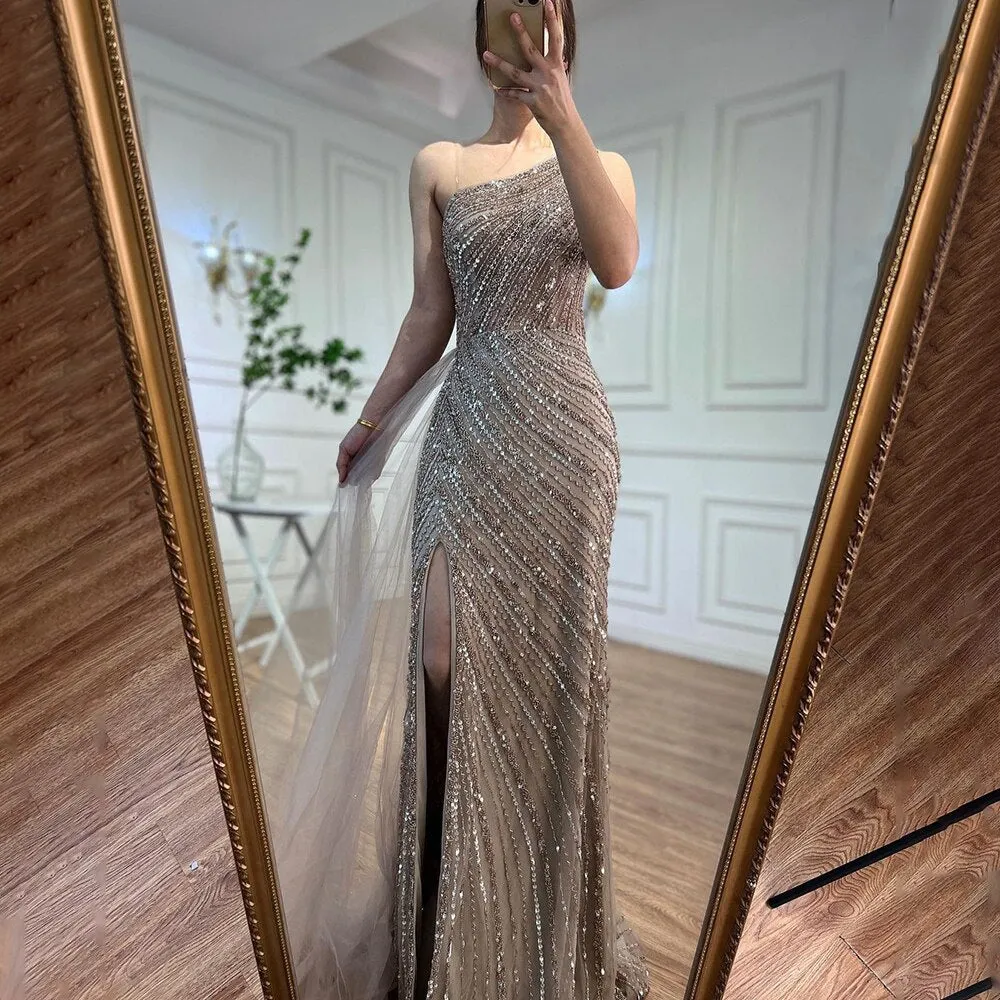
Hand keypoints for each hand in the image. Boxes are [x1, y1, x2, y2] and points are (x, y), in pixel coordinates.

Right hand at [336, 423, 374, 485]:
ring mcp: (369, 463)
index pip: (347, 475)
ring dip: (363, 479)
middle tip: (354, 480)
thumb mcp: (344, 449)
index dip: (346, 480)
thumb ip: (341, 465)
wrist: (373, 425)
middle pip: (356, 478)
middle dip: (355, 480)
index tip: (345, 484)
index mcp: (349, 460)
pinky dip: (373, 475)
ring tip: (361, 478)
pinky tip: (370, 475)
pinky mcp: (378, 462)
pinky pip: (376, 472)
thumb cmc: (357, 434)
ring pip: (365, 477)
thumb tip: (341, 481)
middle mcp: (359, 463)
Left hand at [483, 0, 580, 137]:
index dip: (552, 19)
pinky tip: (497, 88)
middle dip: (520, 32)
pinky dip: (505, 92)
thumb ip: (557, 68)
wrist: (566, 124)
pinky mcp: (532, 102)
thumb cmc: (563, 103)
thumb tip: (559, 58)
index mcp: (557, 65)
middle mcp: (548, 73)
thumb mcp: (562, 81)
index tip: (548, 3)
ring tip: (486, 54)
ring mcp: (540, 87)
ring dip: (499, 62)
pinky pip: (515, 94)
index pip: (556, 37)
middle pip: (531, 49)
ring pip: (515, 72)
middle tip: (512, 17)